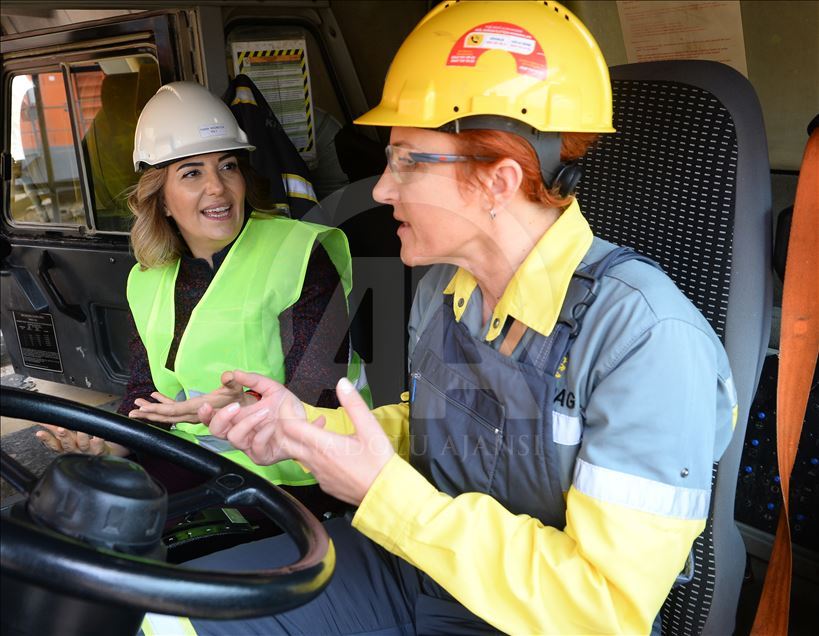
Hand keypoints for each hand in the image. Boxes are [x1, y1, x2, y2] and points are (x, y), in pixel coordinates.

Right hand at [36, 424, 129, 456]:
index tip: (39, 433)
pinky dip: (99, 439)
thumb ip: (55, 429)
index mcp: (66, 447)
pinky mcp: (101, 449)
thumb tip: (43, 419)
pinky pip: (100, 444)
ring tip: (81, 431)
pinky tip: (98, 435)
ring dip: (81, 437)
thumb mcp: (67, 438)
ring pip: (83, 444)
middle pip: (67, 445)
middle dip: (63, 436)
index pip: (53, 444)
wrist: (104, 454)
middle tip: (61, 429)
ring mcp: (88, 451)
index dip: (46, 439)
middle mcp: (76, 450)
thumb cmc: (85, 446)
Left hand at [129, 371, 253, 424]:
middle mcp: (194, 414)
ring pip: (169, 414)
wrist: (245, 413)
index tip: (145, 409)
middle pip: (168, 416)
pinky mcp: (195, 410)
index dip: (159, 410)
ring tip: (138, 405)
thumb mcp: (238, 388)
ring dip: (153, 410)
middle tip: (133, 412)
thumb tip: (227, 374)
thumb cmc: (240, 400)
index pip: (176, 411)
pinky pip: (176, 409)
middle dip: (149, 414)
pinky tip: (156, 396)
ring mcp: (193, 413)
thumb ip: (232, 381)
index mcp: (200, 408)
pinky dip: (165, 403)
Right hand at [201, 370, 306, 464]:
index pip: (214, 418)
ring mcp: (250, 445)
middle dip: (221, 418)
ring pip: (234, 438)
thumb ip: (253, 380)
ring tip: (265, 412)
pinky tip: (273, 426)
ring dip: (248, 422)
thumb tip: (234, 373)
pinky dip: (263, 434)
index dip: (205, 414)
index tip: (205, 405)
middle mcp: (241, 432)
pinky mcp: (261, 456)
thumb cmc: (287, 410)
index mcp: (239, 417)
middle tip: (235, 407)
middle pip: (216, 431)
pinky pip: (255, 447)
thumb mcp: (273, 389)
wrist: (306, 425)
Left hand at [207, 373, 393, 505]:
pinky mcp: (324, 483)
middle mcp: (315, 461)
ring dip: (297, 438)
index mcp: (323, 445)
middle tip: (294, 412)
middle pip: (285, 441)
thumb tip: (342, 384)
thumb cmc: (379, 463)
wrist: (385, 494)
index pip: (291, 426)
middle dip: (285, 424)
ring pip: (296, 454)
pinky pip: (308, 466)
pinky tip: (325, 448)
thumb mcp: (370, 428)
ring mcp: (318, 474)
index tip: (289, 401)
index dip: (286, 411)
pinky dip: (309, 452)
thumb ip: (354, 404)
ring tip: (312, 426)